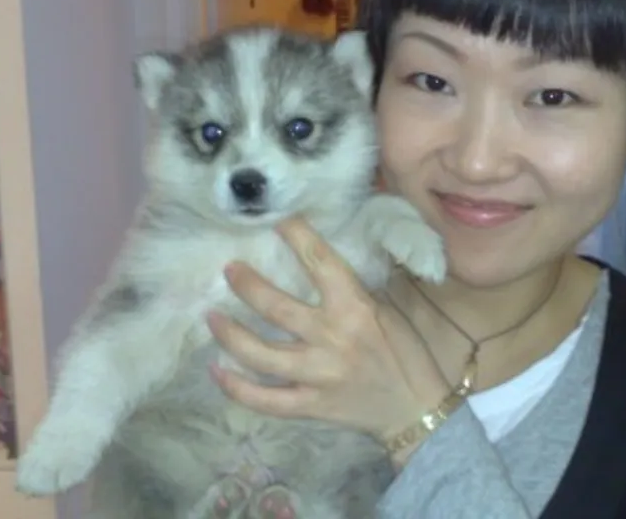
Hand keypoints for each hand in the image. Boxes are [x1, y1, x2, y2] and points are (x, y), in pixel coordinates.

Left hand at [206, 216, 450, 446]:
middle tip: (229, 270)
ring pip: (260, 353)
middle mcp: (331, 338)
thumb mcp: (384, 309)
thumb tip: (315, 261)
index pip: (320, 261)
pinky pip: (264, 399)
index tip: (277, 220)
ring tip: (211, 316)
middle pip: (275, 307)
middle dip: (246, 285)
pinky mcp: (309, 406)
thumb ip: (348, 290)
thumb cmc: (402, 350)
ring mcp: (317, 375)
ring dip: (230, 333)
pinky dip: (236, 388)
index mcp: (355, 307)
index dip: (297, 236)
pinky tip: (216, 371)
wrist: (415, 407)